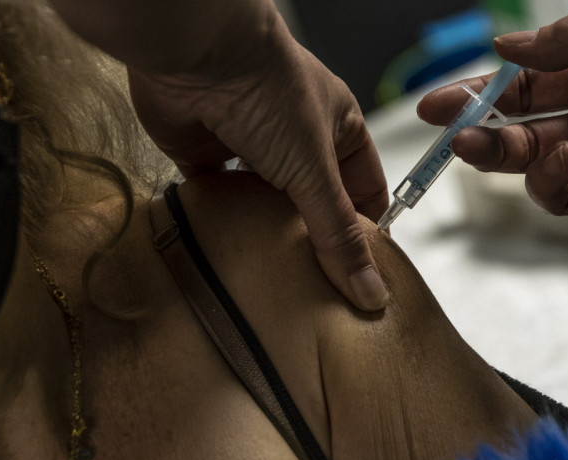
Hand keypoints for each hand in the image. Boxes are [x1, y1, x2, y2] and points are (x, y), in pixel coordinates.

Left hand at [127, 10, 390, 310]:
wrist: (197, 54)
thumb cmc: (268, 88)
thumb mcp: (315, 171)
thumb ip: (336, 235)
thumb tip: (370, 291)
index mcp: (337, 131)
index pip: (363, 193)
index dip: (366, 236)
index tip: (363, 284)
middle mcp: (295, 139)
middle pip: (311, 205)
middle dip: (312, 244)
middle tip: (316, 298)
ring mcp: (249, 147)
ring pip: (262, 206)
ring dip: (264, 236)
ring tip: (272, 285)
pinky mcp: (204, 155)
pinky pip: (217, 201)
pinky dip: (221, 224)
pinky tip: (227, 253)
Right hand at [417, 13, 567, 235]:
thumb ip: (566, 40)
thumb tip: (502, 47)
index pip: (519, 93)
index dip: (475, 100)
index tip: (436, 108)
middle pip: (522, 141)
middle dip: (488, 143)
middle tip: (463, 143)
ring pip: (548, 182)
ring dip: (539, 170)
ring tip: (559, 153)